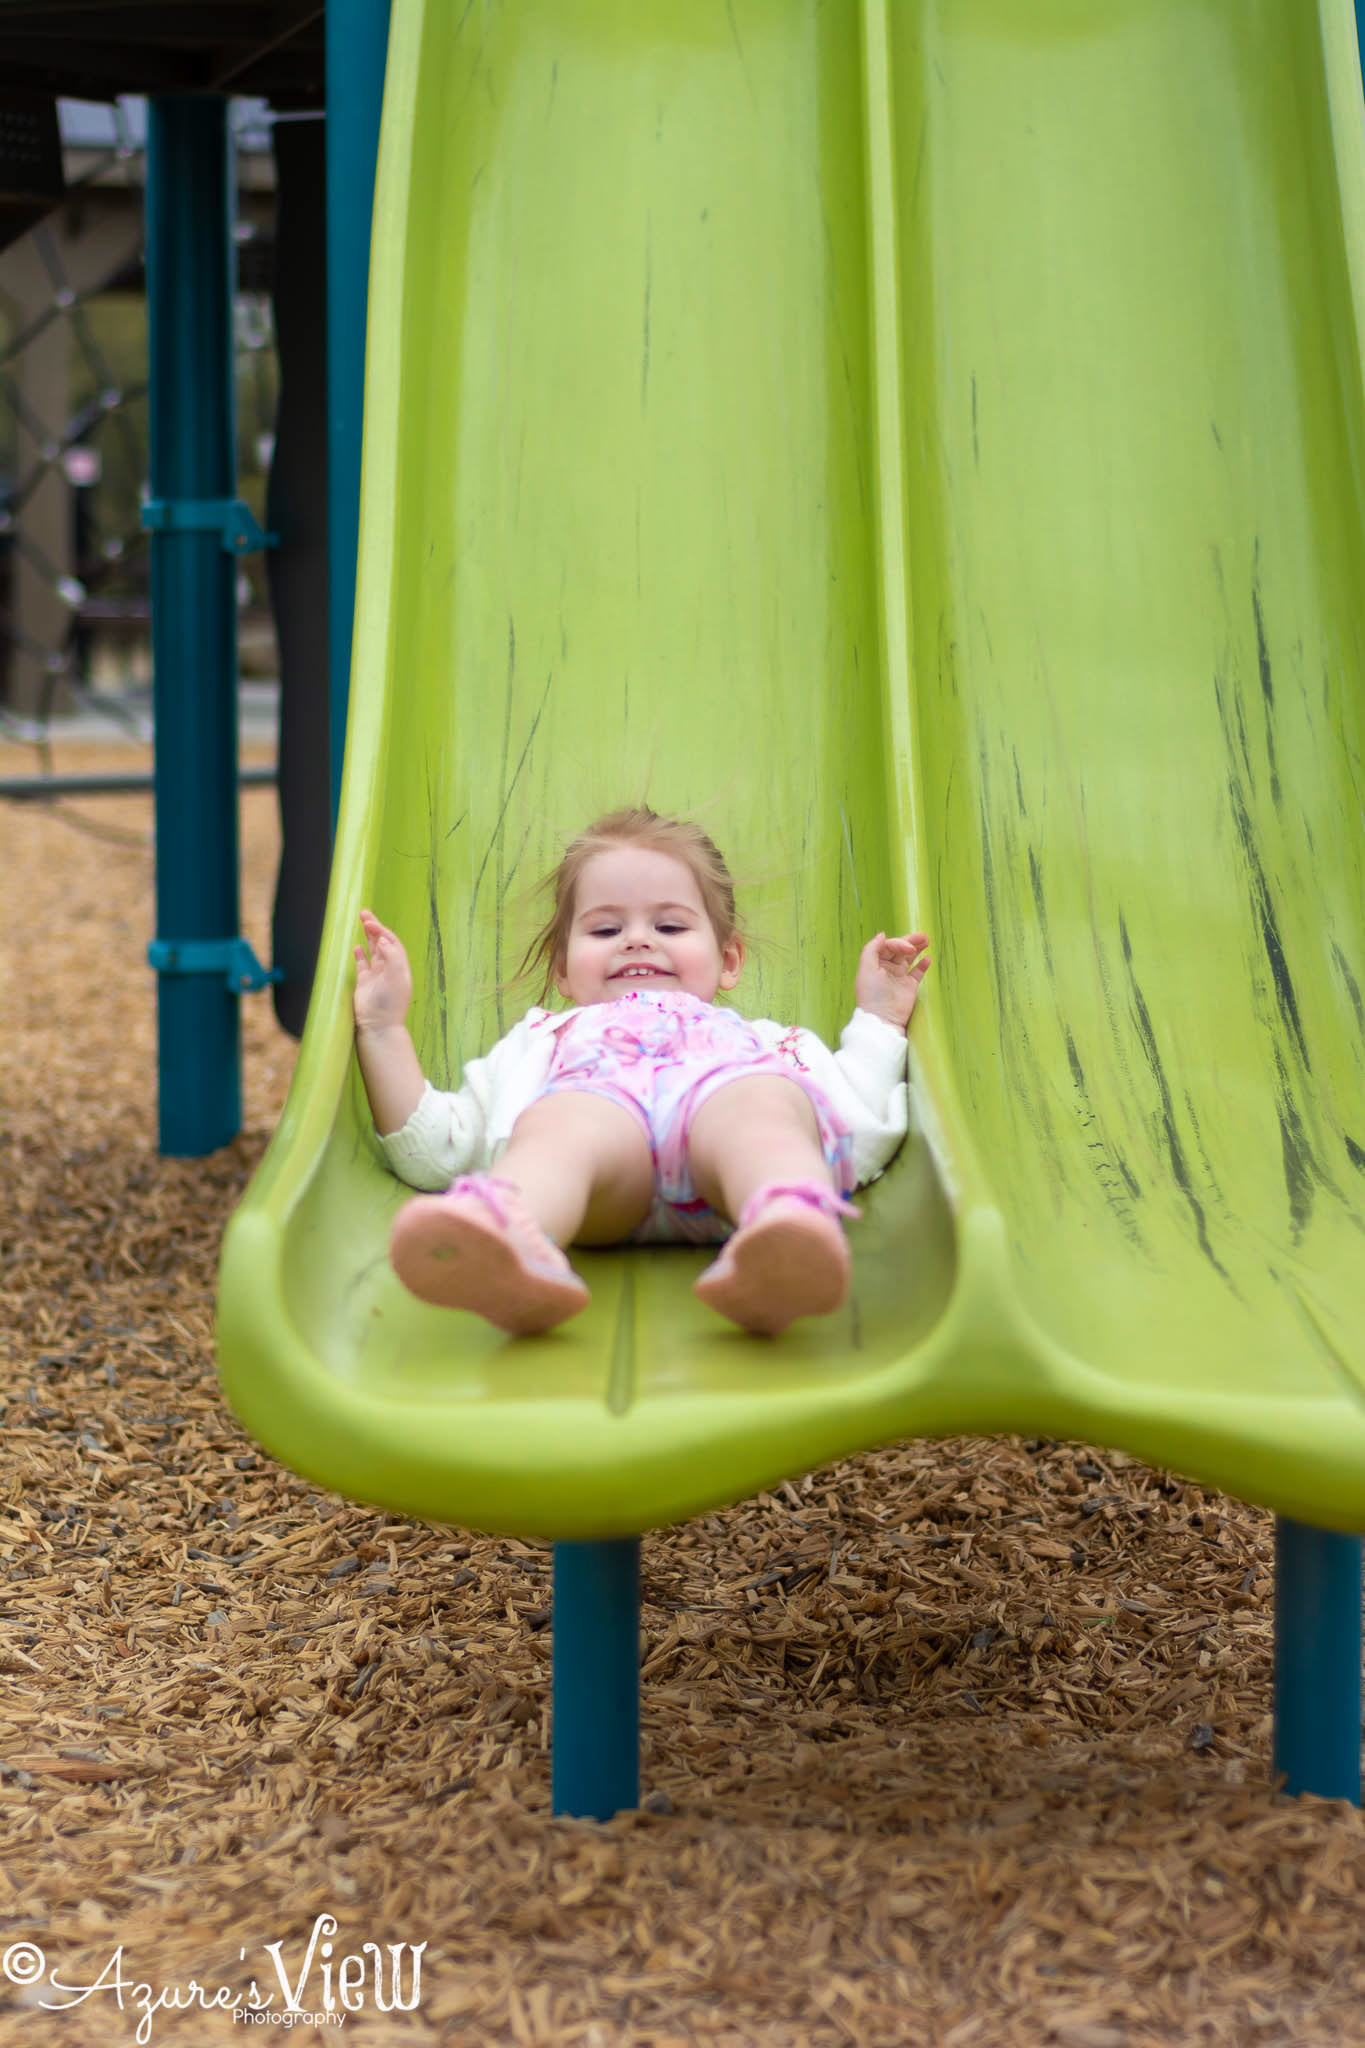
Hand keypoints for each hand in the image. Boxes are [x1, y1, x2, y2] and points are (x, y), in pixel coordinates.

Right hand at [353, 909, 412, 1033]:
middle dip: (375, 928)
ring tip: (362, 923)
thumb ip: (392, 956)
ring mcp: (376, 975)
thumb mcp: (396, 977)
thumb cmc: (390, 1002)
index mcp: (399, 966)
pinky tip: (357, 947)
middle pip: (382, 943)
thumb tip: (382, 940)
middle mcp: (389, 969)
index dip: (382, 931)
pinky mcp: (364, 982)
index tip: (371, 923)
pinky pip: (362, 964)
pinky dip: (360, 954)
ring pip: (373, 950)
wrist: (378, 1024)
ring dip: (368, 937)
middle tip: (364, 914)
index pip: (392, 942)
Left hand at [854, 931, 930, 1031]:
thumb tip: (882, 935)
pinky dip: (923, 965)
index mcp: (875, 963)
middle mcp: (886, 968)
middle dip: (911, 941)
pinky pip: (917, 972)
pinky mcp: (909, 986)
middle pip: (899, 950)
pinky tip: (928, 958)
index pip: (889, 946)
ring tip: (926, 941)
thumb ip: (871, 949)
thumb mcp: (866, 969)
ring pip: (909, 958)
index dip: (899, 943)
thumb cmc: (872, 995)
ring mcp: (899, 977)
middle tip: (923, 936)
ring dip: (917, 949)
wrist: (883, 1018)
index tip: (908, 948)